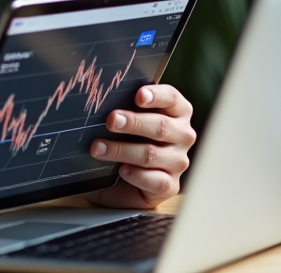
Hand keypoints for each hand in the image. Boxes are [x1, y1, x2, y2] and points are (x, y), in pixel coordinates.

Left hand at [85, 84, 195, 209]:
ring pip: (152, 154)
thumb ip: (120, 110)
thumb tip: (97, 100)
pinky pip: (156, 181)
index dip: (156, 95)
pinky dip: (136, 175)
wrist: (121, 182)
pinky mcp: (171, 186)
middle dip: (134, 122)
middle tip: (111, 120)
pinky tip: (122, 170)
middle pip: (161, 126)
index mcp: (176, 112)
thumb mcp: (122, 122)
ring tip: (98, 147)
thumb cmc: (124, 140)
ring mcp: (178, 162)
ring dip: (122, 150)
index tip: (138, 95)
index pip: (172, 98)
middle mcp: (182, 135)